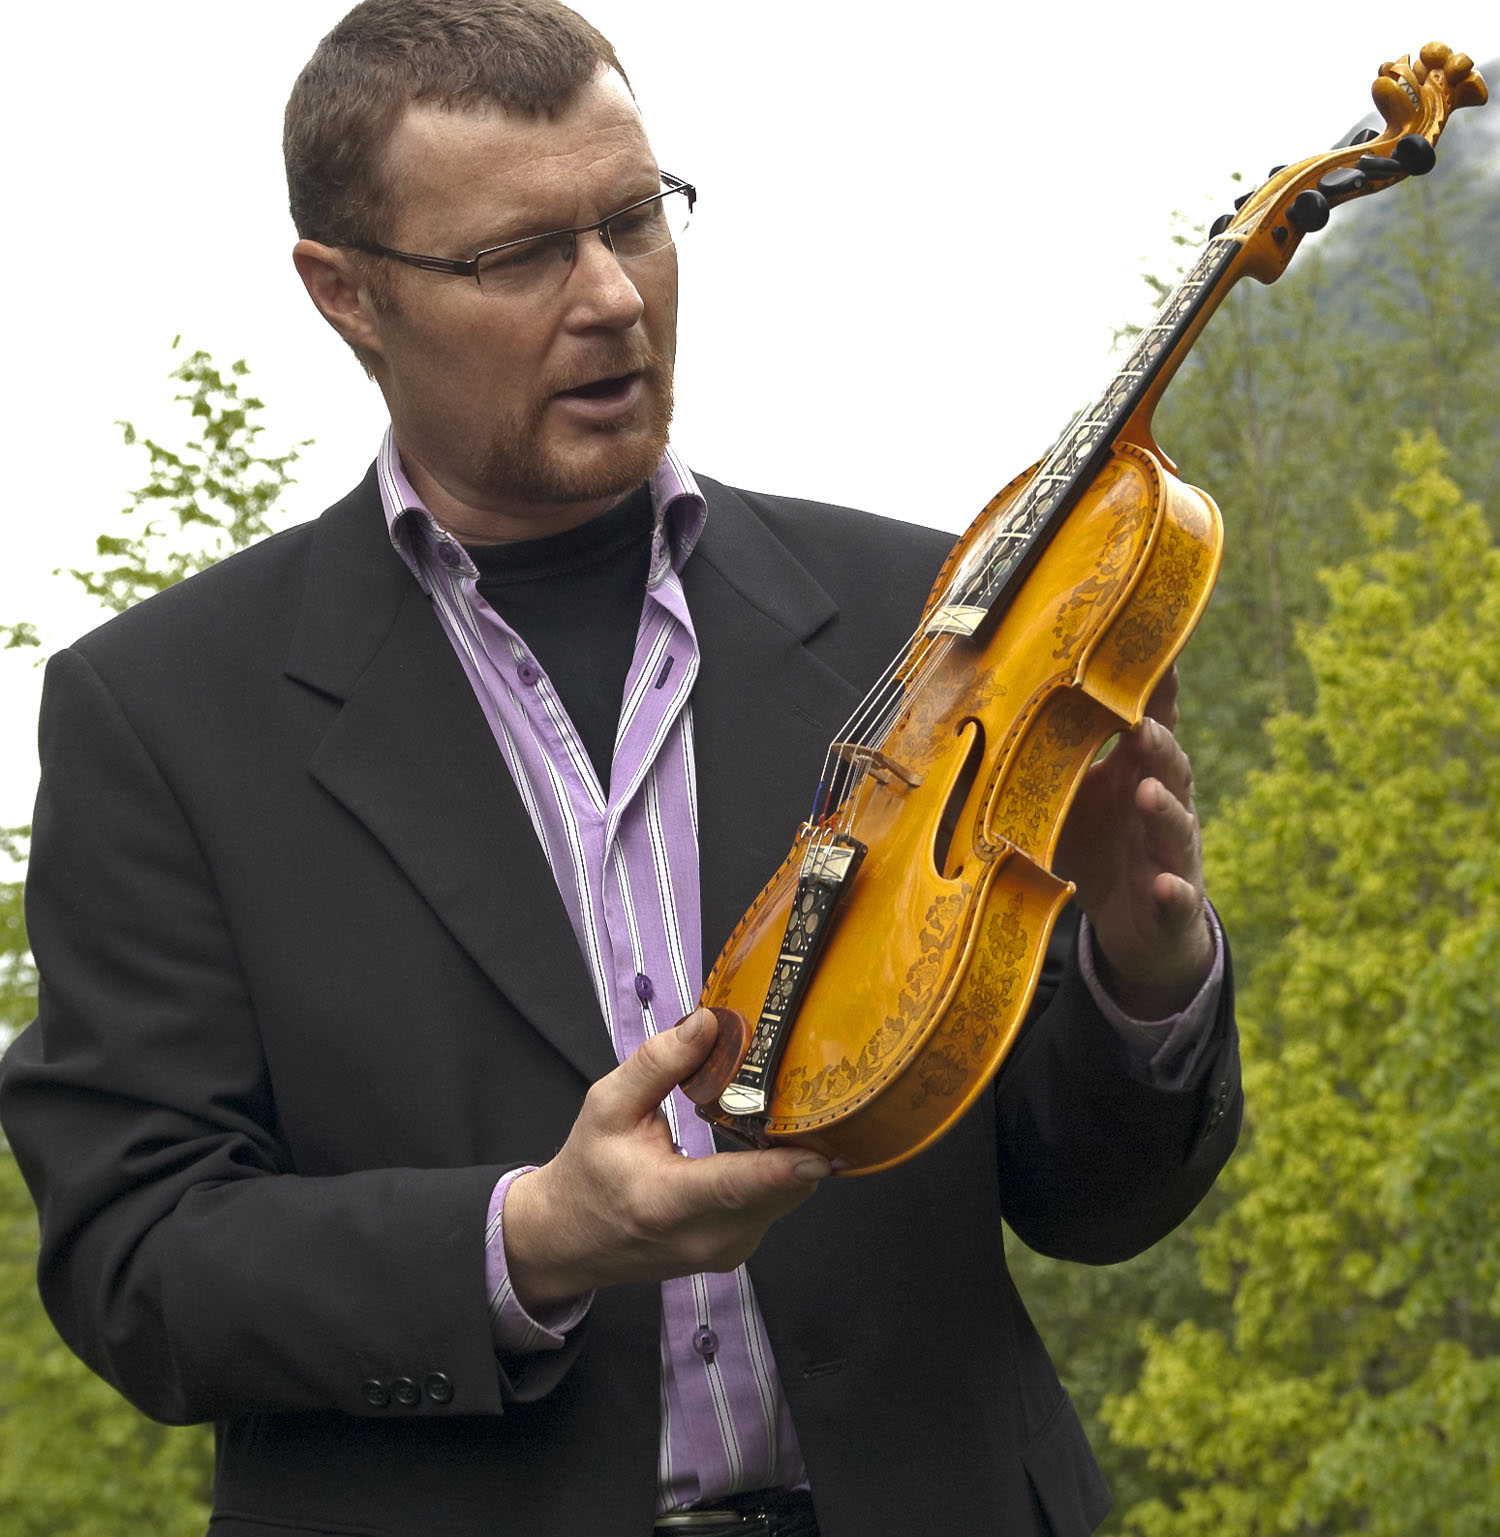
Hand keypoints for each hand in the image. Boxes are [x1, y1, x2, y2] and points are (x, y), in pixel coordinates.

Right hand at [502, 1010, 830, 1311]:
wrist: (569, 1239)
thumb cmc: (588, 1168)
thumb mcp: (608, 1105)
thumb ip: (659, 1063)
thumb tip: (711, 1022)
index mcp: (664, 1202)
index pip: (733, 1188)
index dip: (779, 1170)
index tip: (819, 1153)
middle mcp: (703, 1237)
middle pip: (777, 1192)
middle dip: (799, 1142)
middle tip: (810, 1091)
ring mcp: (724, 1252)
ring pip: (785, 1199)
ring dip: (789, 1157)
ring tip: (780, 1112)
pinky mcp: (736, 1253)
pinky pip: (775, 1207)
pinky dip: (778, 1176)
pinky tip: (763, 1144)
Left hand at [1053, 667, 1213, 1017]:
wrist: (1132, 928)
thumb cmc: (1093, 848)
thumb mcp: (1060, 805)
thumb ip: (1030, 770)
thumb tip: (963, 733)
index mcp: (1130, 772)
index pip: (1148, 723)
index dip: (1154, 690)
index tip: (1150, 652)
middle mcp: (1158, 804)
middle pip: (1168, 767)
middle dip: (1157, 745)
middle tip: (1140, 726)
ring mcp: (1171, 854)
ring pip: (1177, 826)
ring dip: (1165, 809)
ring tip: (1148, 793)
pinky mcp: (1173, 903)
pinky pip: (1178, 896)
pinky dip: (1173, 891)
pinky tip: (1165, 885)